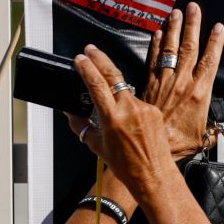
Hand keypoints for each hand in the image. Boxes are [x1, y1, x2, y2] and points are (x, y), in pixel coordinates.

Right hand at [68, 46, 178, 202]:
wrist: (153, 174)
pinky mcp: (154, 111)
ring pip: (125, 89)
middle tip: (91, 49)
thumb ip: (81, 126)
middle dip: (100, 58)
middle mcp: (129, 110)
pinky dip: (128, 103)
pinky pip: (137, 102)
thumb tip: (70, 113)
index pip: (96, 84)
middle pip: (113, 74)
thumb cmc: (126, 166)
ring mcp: (144, 109)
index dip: (87, 68)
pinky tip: (127, 115)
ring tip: (106, 89)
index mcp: (112, 118)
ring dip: (114, 85)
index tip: (80, 59)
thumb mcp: (97, 146)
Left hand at [142, 2, 223, 159]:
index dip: (215, 43)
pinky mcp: (150, 85)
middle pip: (190, 48)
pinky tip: (158, 32)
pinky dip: (156, 44)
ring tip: (176, 12)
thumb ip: (210, 129)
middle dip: (193, 26)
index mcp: (199, 93)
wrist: (155, 149)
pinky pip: (153, 59)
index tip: (218, 28)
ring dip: (174, 29)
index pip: (210, 61)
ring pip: (171, 49)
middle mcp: (183, 83)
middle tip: (194, 8)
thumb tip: (213, 129)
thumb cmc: (179, 145)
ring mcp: (165, 82)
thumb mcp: (203, 137)